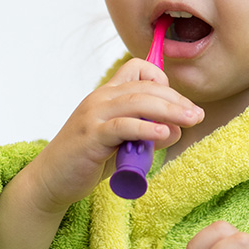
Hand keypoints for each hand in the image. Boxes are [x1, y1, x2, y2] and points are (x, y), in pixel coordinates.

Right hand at [27, 58, 202, 212]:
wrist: (51, 180)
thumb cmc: (87, 161)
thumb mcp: (122, 143)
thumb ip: (146, 134)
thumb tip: (175, 129)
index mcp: (107, 95)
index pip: (137, 69)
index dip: (162, 81)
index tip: (177, 104)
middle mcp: (100, 98)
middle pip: (146, 87)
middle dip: (176, 100)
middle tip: (197, 115)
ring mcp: (94, 115)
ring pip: (138, 102)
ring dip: (169, 110)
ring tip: (190, 121)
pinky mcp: (91, 136)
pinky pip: (123, 126)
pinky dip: (146, 128)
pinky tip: (163, 133)